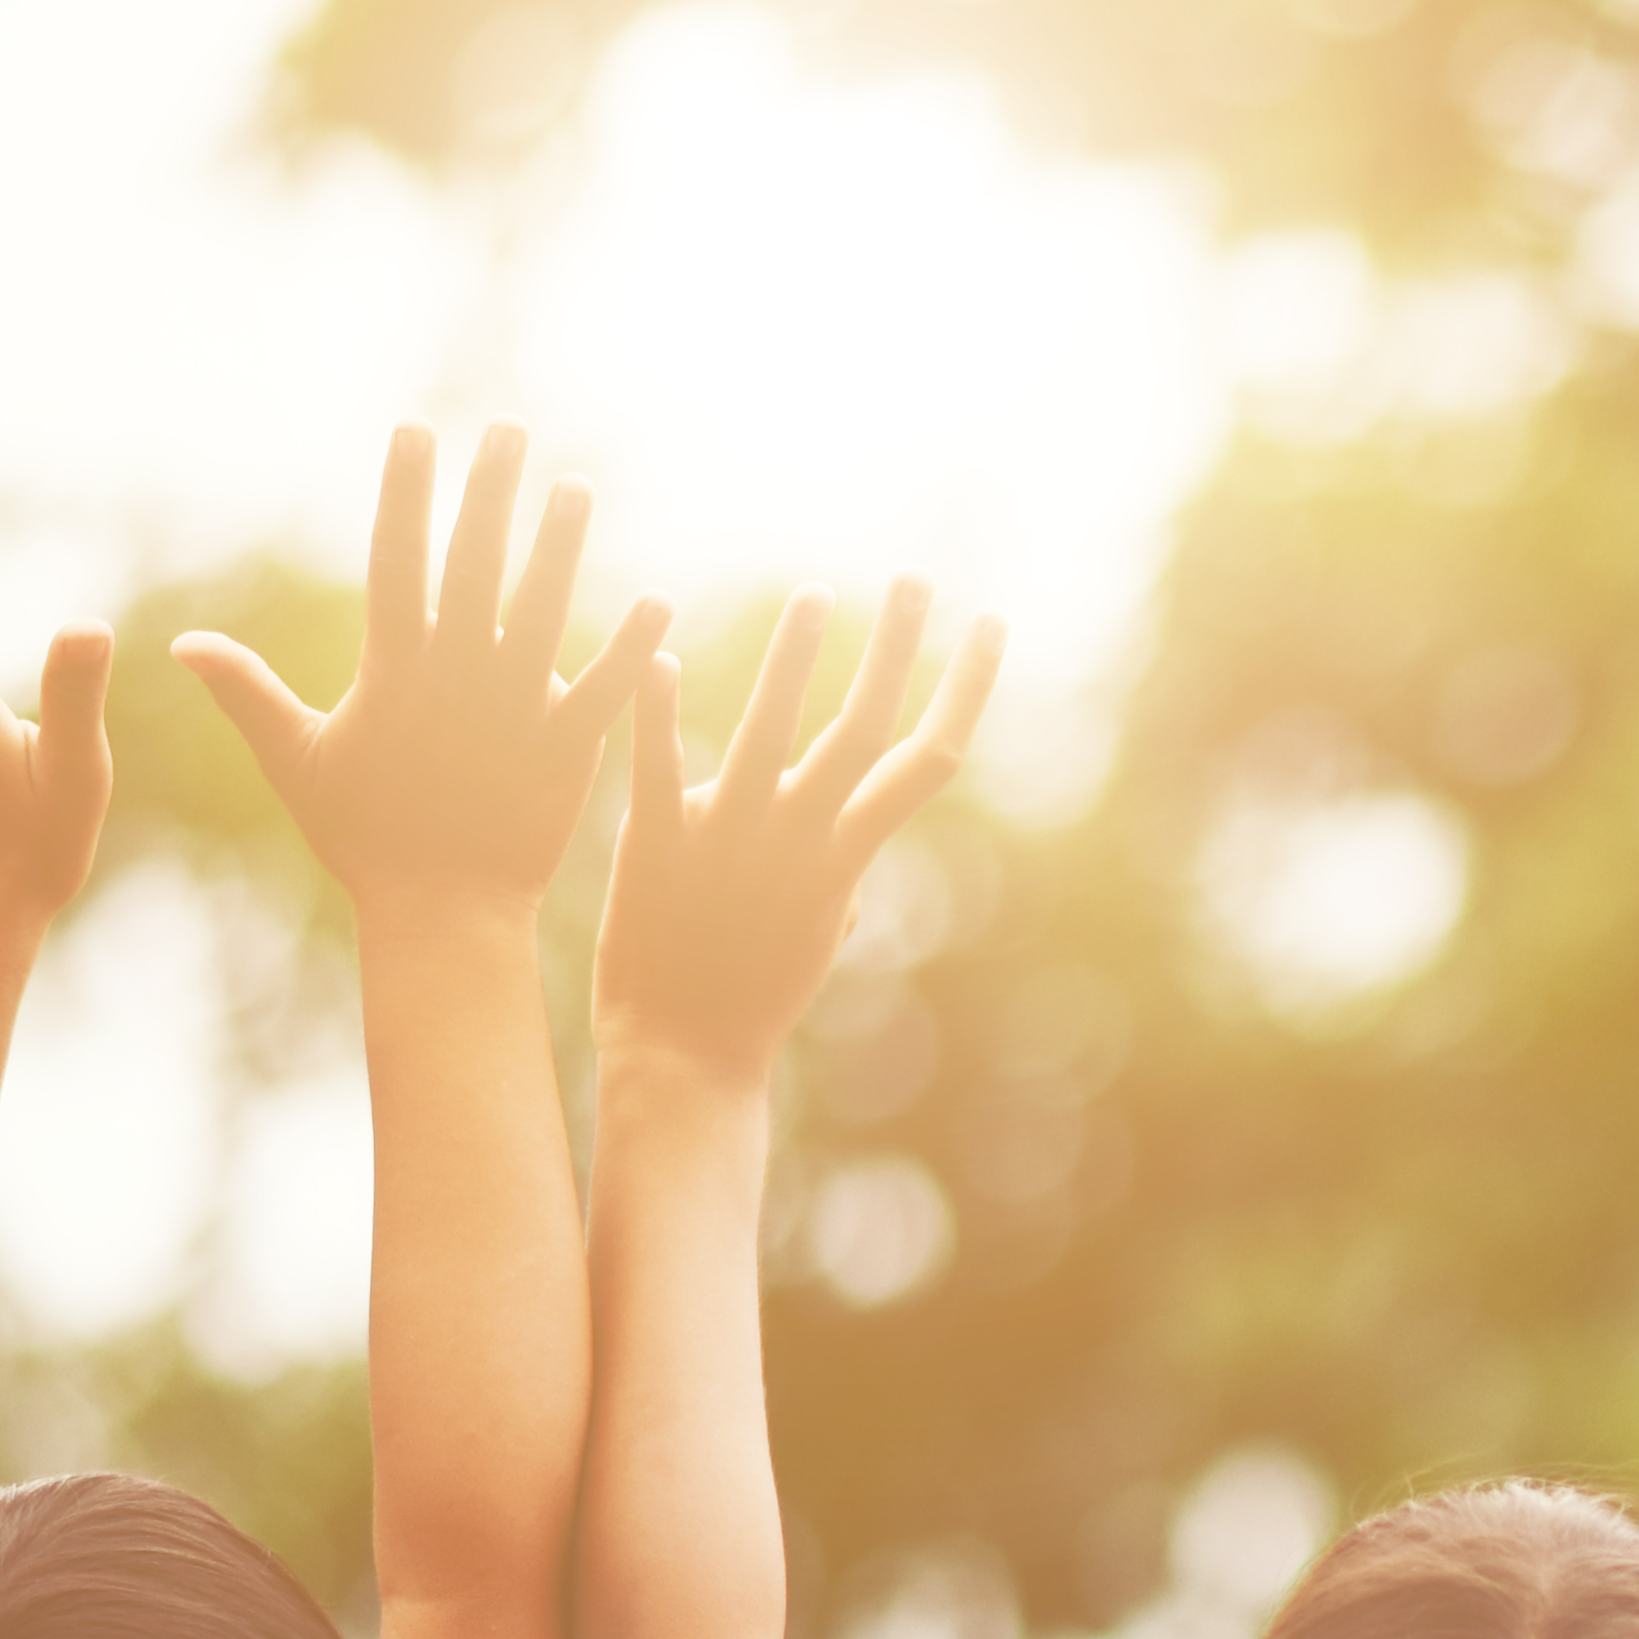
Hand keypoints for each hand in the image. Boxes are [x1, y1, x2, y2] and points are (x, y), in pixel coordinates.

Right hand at [179, 425, 673, 928]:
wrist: (441, 914)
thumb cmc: (364, 837)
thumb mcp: (297, 760)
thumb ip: (246, 693)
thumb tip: (182, 643)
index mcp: (394, 670)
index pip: (397, 559)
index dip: (406, 493)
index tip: (415, 432)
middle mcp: (456, 677)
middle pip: (474, 564)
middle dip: (489, 491)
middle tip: (506, 428)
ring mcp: (514, 710)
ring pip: (544, 610)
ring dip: (560, 545)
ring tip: (573, 487)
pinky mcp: (565, 749)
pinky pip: (604, 689)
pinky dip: (632, 648)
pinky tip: (657, 601)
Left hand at [596, 583, 1003, 1085]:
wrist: (685, 1058)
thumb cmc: (752, 997)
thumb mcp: (813, 932)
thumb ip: (835, 879)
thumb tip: (850, 855)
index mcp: (844, 854)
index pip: (927, 758)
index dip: (965, 688)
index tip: (987, 625)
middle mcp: (801, 838)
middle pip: (866, 730)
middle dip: (898, 651)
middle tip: (915, 581)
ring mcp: (732, 839)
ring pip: (773, 734)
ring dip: (797, 661)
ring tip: (817, 597)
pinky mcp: (658, 846)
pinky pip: (661, 769)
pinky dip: (657, 711)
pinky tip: (651, 652)